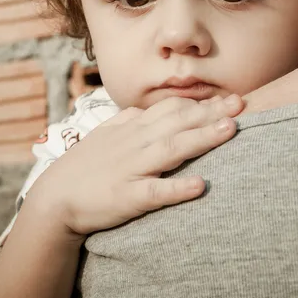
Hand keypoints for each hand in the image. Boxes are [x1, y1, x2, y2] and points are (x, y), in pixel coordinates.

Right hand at [24, 94, 243, 238]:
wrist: (54, 199)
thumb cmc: (85, 166)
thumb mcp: (106, 135)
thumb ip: (128, 119)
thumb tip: (148, 108)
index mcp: (132, 128)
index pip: (172, 109)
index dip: (202, 103)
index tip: (229, 98)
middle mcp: (136, 143)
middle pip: (178, 123)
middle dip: (212, 112)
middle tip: (243, 104)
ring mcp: (131, 169)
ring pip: (171, 149)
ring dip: (202, 138)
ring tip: (230, 129)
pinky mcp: (125, 197)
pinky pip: (153, 192)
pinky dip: (176, 188)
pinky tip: (200, 186)